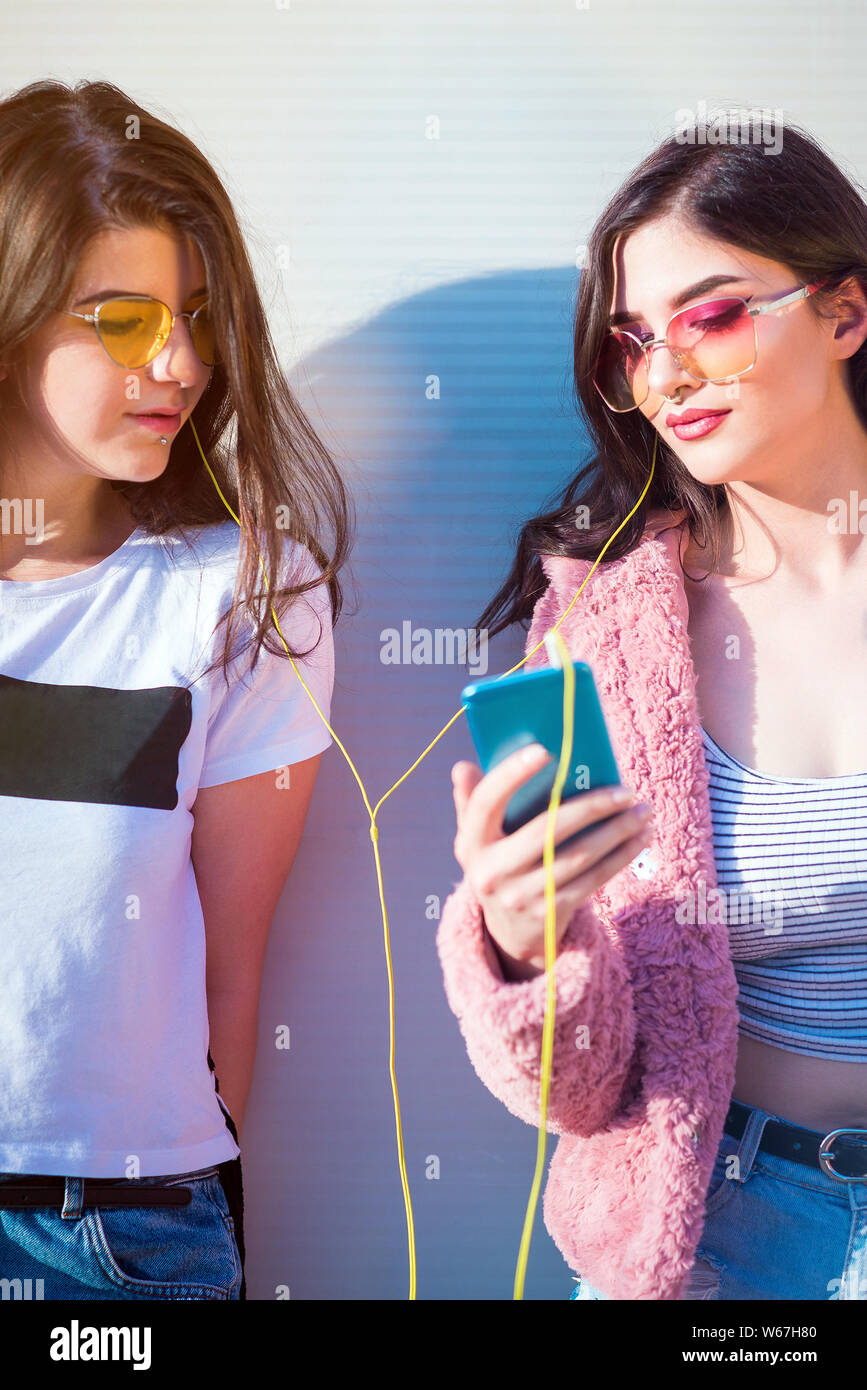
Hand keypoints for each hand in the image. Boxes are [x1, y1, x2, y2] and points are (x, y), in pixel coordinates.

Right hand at [451, 744, 653, 969]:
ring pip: (578, 856)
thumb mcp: (476, 839)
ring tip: (643, 811)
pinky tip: (640, 838)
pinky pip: (593, 880)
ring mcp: (522, 896)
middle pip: (546, 831)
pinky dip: (621, 856)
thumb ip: (472, 802)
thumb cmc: (498, 864)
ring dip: (617, 831)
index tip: (545, 749)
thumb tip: (463, 767)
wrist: (509, 932)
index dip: (511, 775)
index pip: (486, 803)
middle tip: (626, 790)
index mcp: (471, 843)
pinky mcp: (551, 913)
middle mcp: (491, 872)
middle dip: (591, 807)